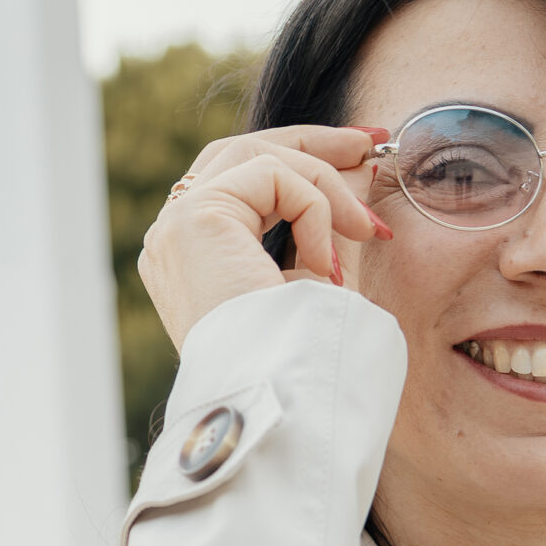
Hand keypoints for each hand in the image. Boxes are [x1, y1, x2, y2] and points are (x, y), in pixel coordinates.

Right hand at [138, 125, 391, 349]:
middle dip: (314, 143)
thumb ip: (319, 234)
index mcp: (190, 258)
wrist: (275, 405)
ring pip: (260, 158)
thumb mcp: (311, 287)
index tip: (360, 159)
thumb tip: (359, 176)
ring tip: (370, 228)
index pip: (240, 182)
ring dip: (326, 184)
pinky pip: (273, 177)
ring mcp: (176, 226)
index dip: (300, 163)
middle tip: (372, 141)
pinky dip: (315, 210)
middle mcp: (173, 238)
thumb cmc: (300, 367)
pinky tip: (325, 266)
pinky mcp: (196, 220)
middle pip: (242, 152)